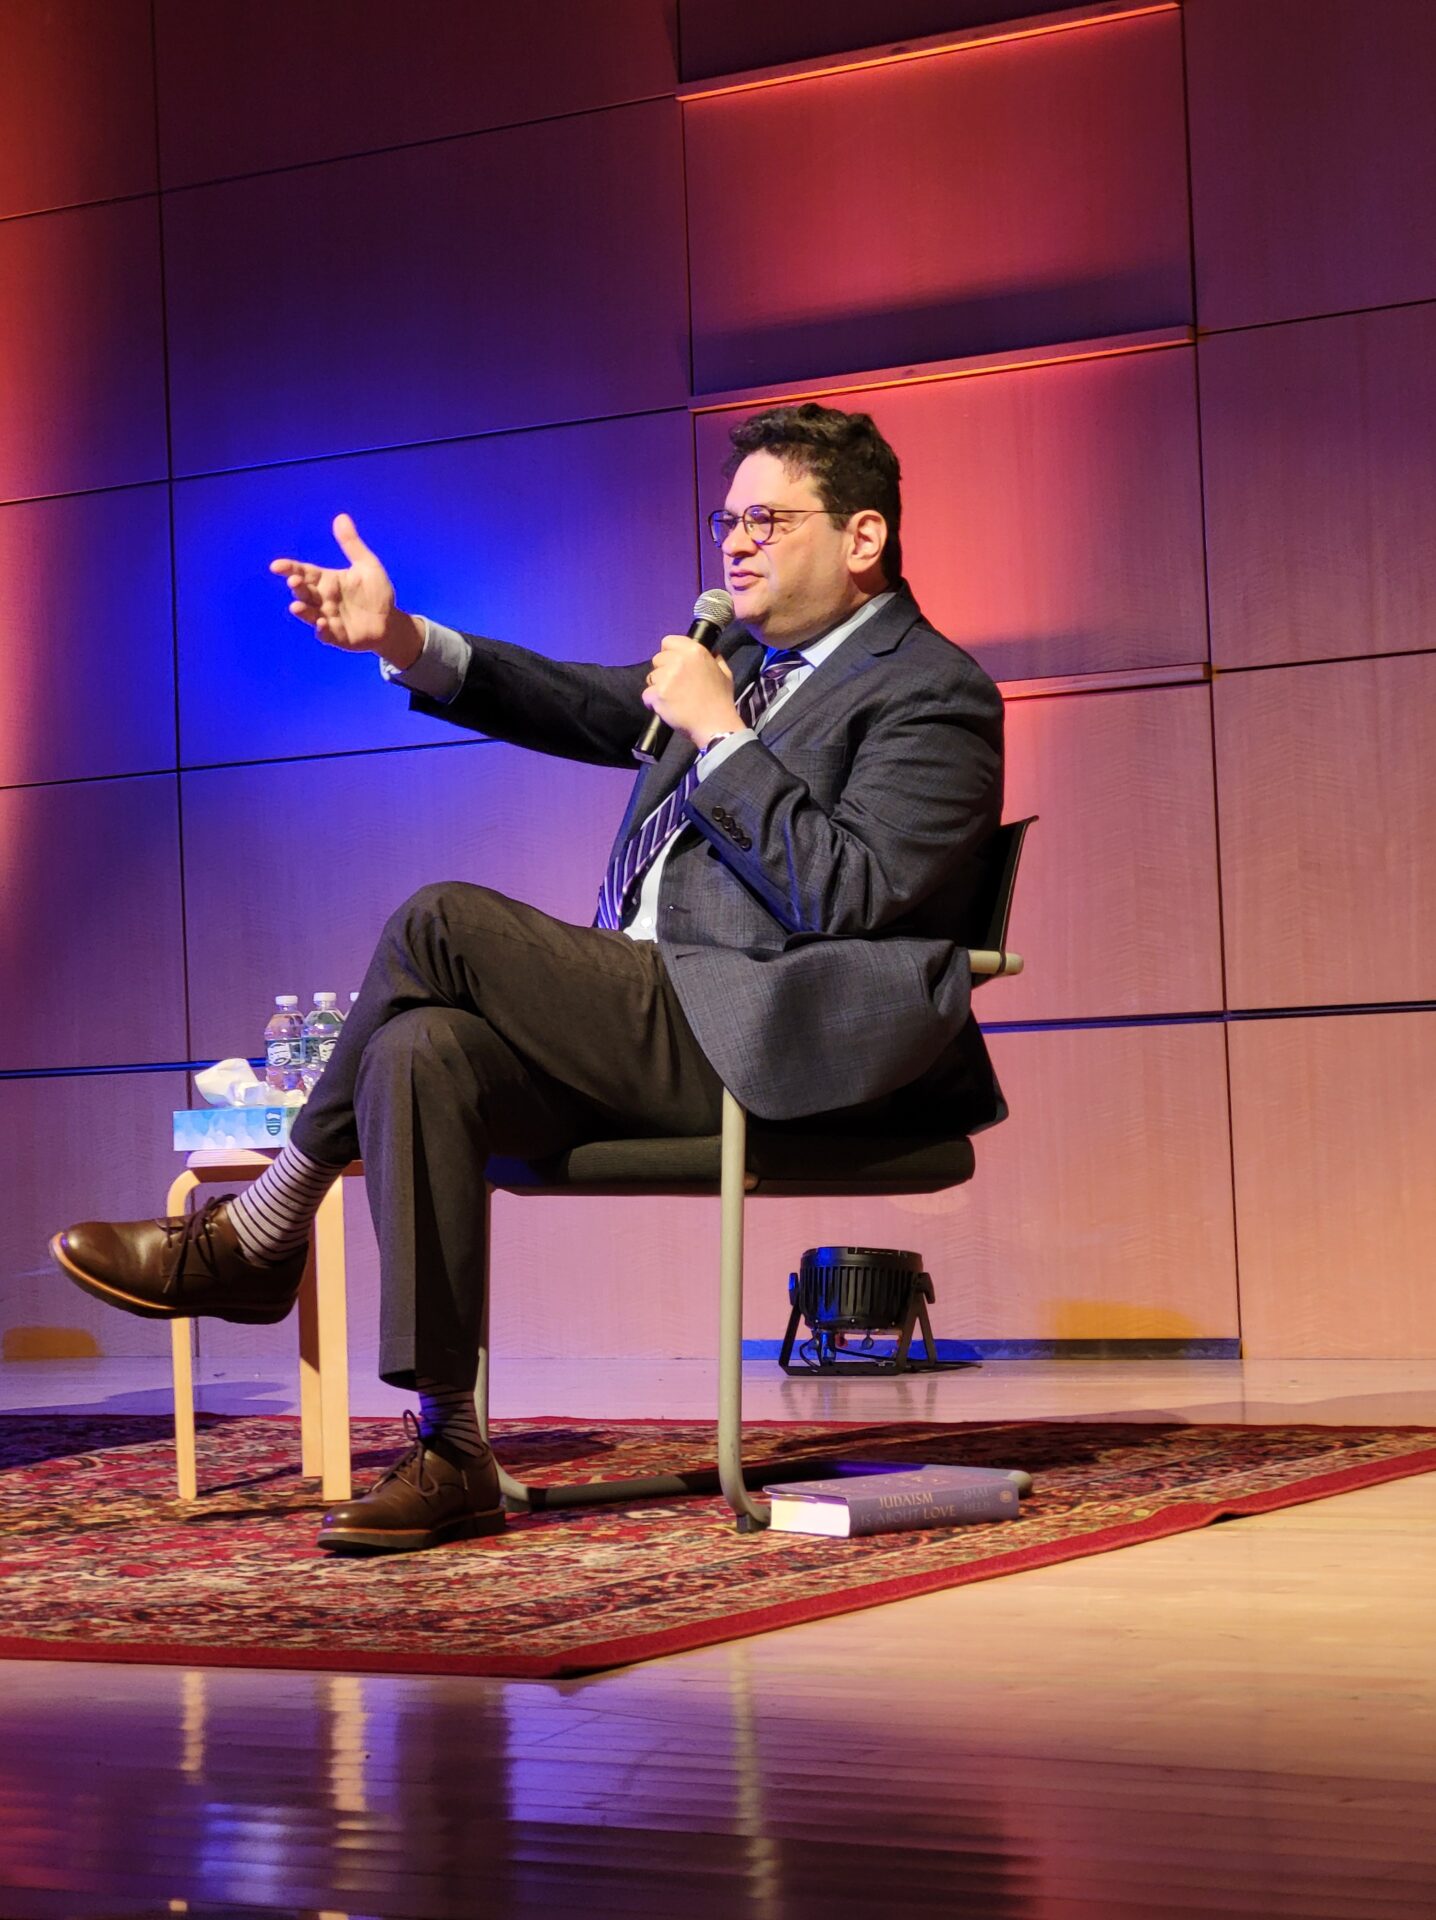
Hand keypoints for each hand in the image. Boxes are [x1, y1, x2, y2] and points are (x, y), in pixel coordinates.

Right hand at [269, 513, 420, 667]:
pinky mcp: (336, 635)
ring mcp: (328, 618)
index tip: (276, 566)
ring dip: (302, 611)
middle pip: (305, 592)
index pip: (304, 572)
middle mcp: (323, 599)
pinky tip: (322, 624)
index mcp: (327, 581)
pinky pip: (326, 634)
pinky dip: (322, 630)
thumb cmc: (376, 593)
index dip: (290, 569)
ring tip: (296, 606)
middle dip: (297, 588)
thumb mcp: (367, 565)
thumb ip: (352, 545)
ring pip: (309, 614)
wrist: (390, 621)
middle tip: (294, 582)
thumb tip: (341, 517)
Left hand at [642, 635, 742, 749]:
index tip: (674, 664)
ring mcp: (667, 677)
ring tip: (671, 698)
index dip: (669, 653)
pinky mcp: (658, 694)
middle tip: (674, 685)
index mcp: (695, 651)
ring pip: (651, 677)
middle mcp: (679, 660)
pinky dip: (653, 702)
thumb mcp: (724, 673)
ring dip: (658, 686)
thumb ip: (714, 659)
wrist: (715, 724)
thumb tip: (711, 651)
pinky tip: (665, 707)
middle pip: (657, 659)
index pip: (668, 641)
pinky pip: (647, 694)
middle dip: (663, 670)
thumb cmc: (721, 700)